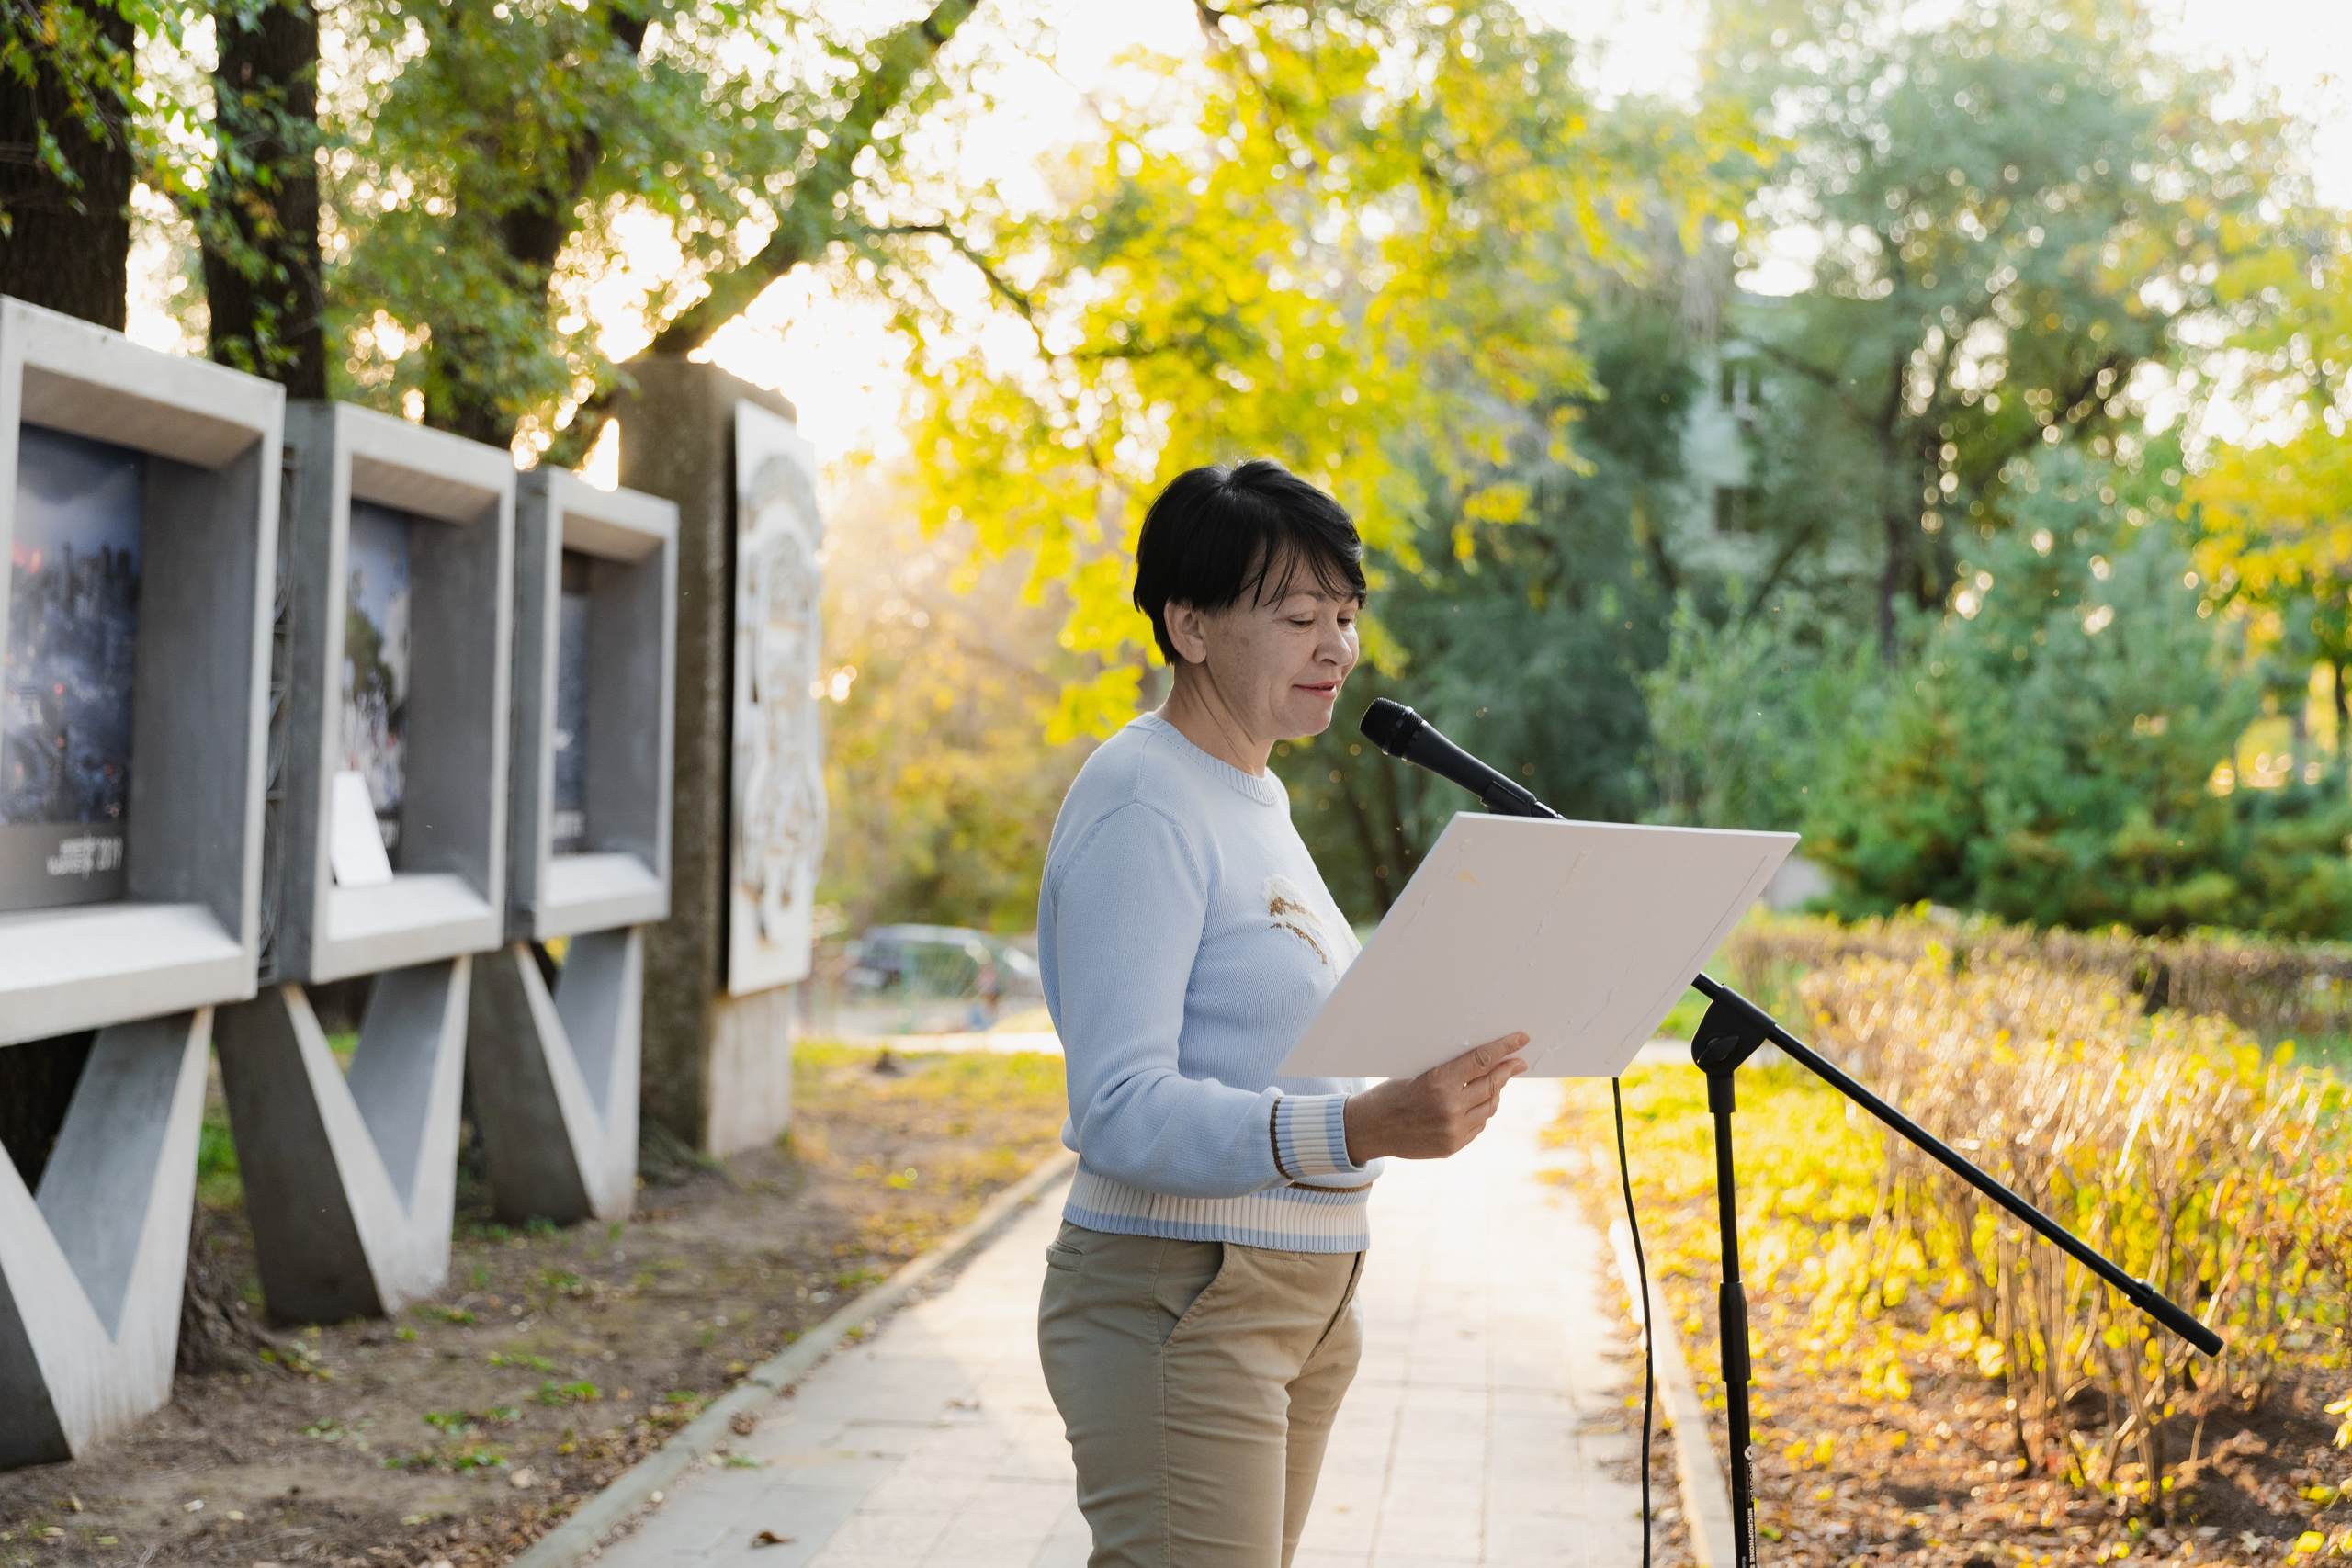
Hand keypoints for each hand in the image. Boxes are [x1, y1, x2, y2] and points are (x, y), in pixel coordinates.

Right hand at [1341, 1033, 1528, 1162]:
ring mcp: (1453, 1130)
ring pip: (1489, 1106)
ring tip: (1499, 1082)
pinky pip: (1479, 1125)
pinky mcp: (1453, 1146)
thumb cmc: (1391, 1094)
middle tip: (1519, 1062)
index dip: (1505, 1048)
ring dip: (1496, 1092)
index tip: (1521, 1040)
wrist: (1370, 1129)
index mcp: (1437, 1082)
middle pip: (1492, 1084)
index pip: (1481, 1060)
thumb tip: (1484, 1063)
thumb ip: (1450, 1073)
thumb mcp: (1417, 1074)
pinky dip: (1482, 1112)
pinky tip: (1480, 1104)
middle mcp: (1449, 1107)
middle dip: (1508, 1070)